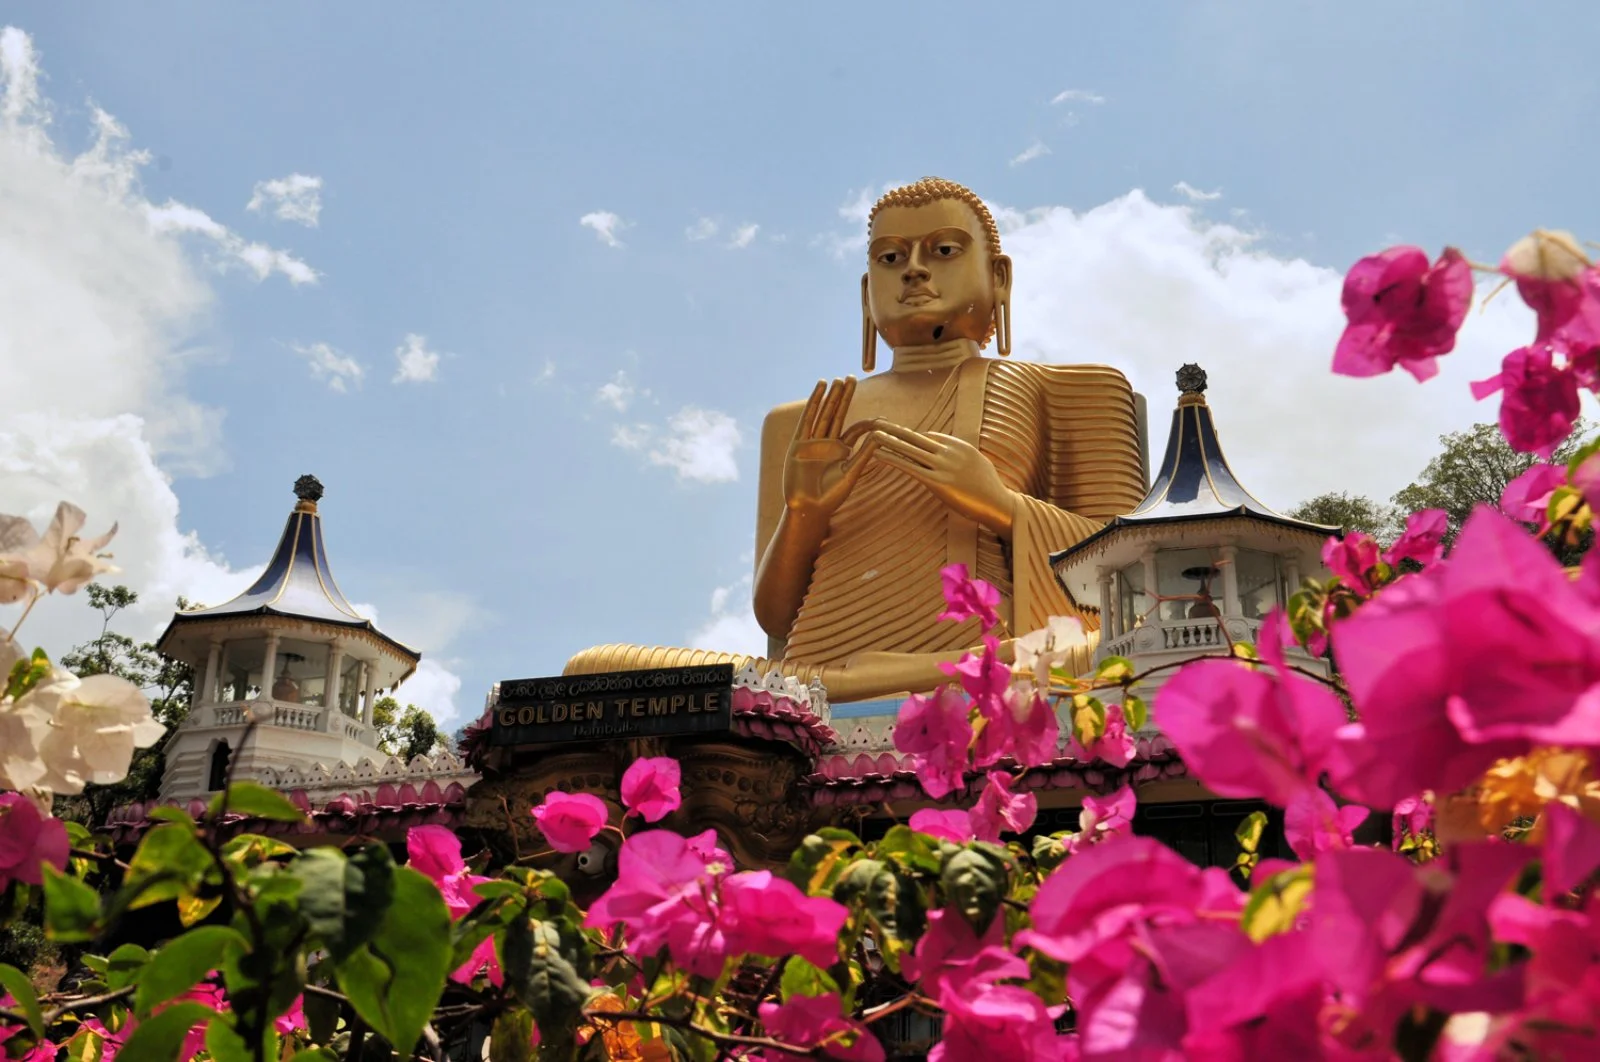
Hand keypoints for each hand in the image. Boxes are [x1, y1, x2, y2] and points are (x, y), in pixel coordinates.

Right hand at [782, 377, 878, 519]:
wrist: (809, 507)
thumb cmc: (831, 495)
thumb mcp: (851, 472)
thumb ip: (864, 454)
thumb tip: (881, 437)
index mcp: (841, 451)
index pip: (855, 430)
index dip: (867, 423)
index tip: (881, 418)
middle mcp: (827, 443)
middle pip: (837, 414)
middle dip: (844, 397)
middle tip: (852, 378)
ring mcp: (813, 442)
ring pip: (823, 414)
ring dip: (830, 397)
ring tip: (836, 380)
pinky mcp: (799, 443)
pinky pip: (808, 419)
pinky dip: (813, 404)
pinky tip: (819, 390)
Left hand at [844, 419, 1016, 533]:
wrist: (999, 504)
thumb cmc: (990, 489)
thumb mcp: (978, 465)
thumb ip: (963, 457)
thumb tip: (953, 456)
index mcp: (960, 446)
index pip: (930, 437)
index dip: (911, 438)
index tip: (896, 435)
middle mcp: (950, 452)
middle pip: (916, 437)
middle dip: (895, 430)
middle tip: (877, 422)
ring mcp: (944, 466)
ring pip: (910, 449)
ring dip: (889, 441)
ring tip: (872, 435)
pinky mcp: (938, 482)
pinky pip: (910, 467)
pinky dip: (892, 459)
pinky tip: (878, 455)